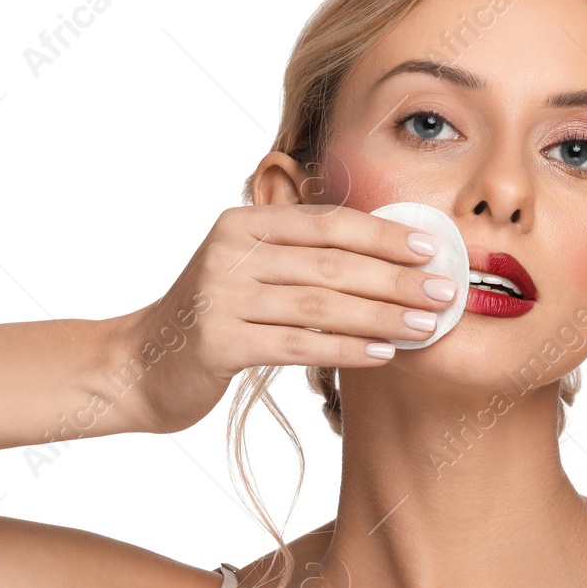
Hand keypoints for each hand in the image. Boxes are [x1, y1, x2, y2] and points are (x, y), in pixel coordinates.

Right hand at [111, 203, 457, 434]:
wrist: (141, 364)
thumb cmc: (214, 317)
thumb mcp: (249, 270)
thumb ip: (301, 257)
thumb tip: (390, 258)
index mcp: (243, 223)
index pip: (327, 223)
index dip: (383, 234)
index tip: (431, 249)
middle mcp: (230, 253)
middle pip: (331, 264)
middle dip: (396, 278)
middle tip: (445, 291)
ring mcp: (221, 298)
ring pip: (321, 305)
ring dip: (383, 316)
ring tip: (427, 326)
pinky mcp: (219, 344)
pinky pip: (300, 345)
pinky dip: (348, 349)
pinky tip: (385, 355)